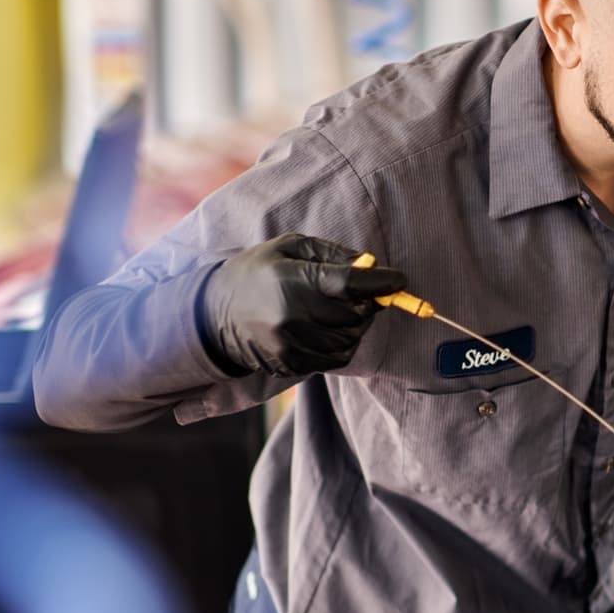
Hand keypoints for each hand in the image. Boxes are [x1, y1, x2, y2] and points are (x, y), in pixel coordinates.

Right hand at [196, 234, 407, 377]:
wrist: (214, 315)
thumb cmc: (258, 272)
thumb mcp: (289, 248)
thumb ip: (332, 254)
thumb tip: (370, 264)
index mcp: (292, 280)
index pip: (350, 284)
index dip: (382, 282)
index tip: (399, 279)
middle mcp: (292, 315)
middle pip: (356, 314)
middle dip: (366, 303)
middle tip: (360, 294)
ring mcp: (291, 344)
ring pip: (351, 339)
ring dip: (356, 326)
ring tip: (338, 311)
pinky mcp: (292, 364)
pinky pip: (337, 358)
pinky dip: (342, 344)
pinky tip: (326, 329)